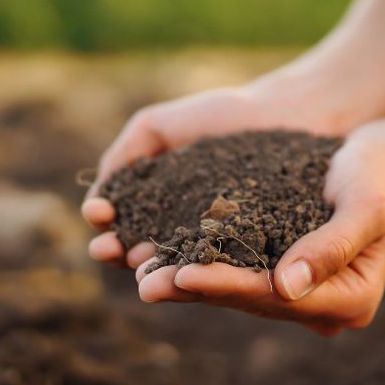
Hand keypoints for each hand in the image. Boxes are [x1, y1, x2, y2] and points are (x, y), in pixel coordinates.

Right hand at [82, 84, 331, 268]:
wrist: (287, 113)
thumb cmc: (224, 116)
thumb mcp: (158, 127)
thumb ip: (125, 154)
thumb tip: (97, 200)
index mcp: (159, 205)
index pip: (122, 224)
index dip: (106, 224)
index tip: (99, 216)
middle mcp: (184, 231)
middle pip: (142, 250)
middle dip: (119, 251)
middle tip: (108, 249)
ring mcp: (218, 246)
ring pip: (177, 265)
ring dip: (152, 268)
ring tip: (138, 265)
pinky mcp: (252, 254)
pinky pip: (223, 266)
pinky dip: (200, 270)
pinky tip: (183, 267)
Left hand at [134, 121, 384, 334]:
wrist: (382, 158)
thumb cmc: (379, 175)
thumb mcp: (365, 205)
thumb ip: (331, 245)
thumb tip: (286, 287)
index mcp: (351, 301)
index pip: (276, 297)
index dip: (227, 286)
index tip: (183, 274)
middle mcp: (324, 308)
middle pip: (250, 301)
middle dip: (195, 290)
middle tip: (144, 284)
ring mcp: (301, 294)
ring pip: (236, 292)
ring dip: (187, 282)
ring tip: (140, 273)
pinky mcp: (281, 273)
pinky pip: (234, 273)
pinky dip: (198, 263)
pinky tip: (158, 256)